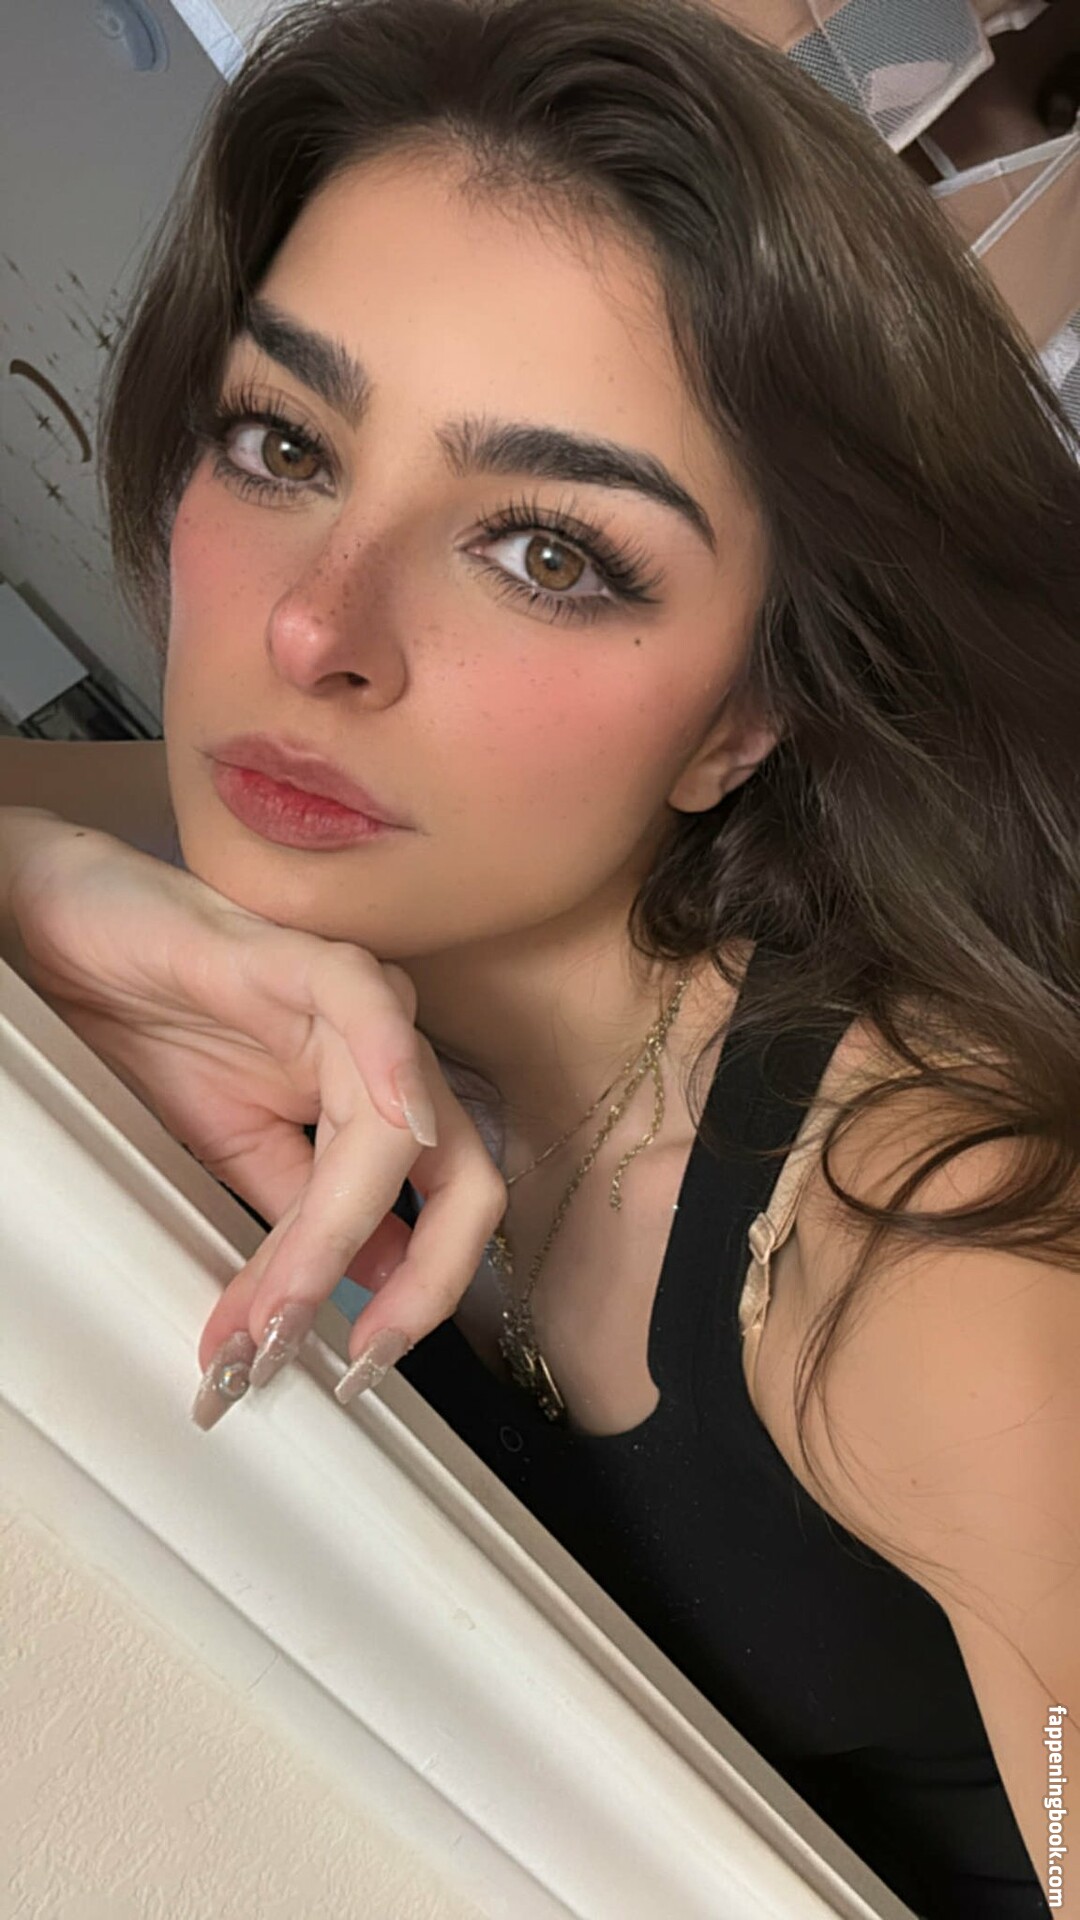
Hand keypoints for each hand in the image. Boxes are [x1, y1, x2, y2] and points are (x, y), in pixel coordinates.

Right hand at [8, 819, 507, 1423]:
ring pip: (407, 1128)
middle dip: (421, 1287)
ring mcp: (352, 1008)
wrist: (74, 941)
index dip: (410, 1301)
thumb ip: (305, 1217)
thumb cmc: (155, 1029)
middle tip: (349, 1362)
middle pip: (466, 1182)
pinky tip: (394, 1130)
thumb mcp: (236, 1153)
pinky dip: (392, 1069)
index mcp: (379, 1109)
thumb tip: (368, 1292)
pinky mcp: (301, 958)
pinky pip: (369, 1007)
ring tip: (280, 1306)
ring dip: (343, 1234)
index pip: (439, 1216)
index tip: (345, 1374)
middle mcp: (387, 1061)